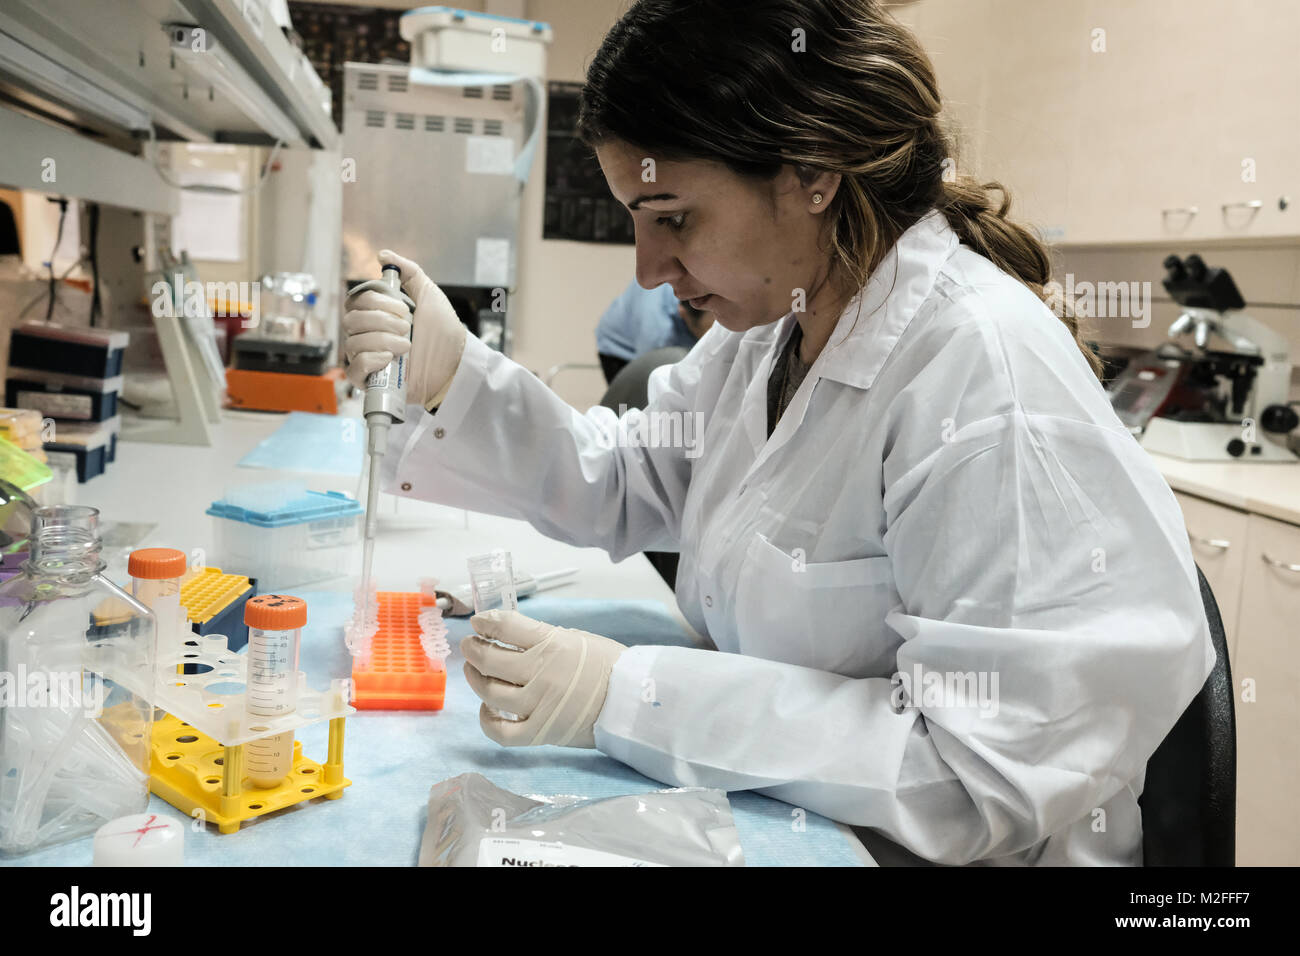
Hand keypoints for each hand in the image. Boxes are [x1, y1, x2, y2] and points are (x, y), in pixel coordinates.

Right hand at [342, 250, 467, 406]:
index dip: (377, 303)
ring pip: (353, 343)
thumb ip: (409, 272)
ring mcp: (368, 358)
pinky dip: (369, 361)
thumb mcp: (429, 294)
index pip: (357, 302)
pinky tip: (389, 359)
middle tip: (407, 328)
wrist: (456, 363)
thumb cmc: (443, 331)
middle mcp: (369, 335)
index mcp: (377, 314)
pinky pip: (353, 370)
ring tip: (407, 346)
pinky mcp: (371, 381)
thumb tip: (383, 255)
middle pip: (351, 321)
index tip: (403, 308)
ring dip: (382, 341)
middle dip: (381, 322)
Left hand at [461, 610, 626, 747]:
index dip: (486, 622)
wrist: (630, 702)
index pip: (506, 627)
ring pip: (490, 693)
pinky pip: (501, 732)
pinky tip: (486, 708)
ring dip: (475, 679)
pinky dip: (487, 720)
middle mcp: (541, 673)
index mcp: (552, 644)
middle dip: (473, 649)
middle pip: (490, 659)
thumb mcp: (575, 638)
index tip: (479, 622)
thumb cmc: (606, 665)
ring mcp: (538, 705)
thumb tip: (508, 637)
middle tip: (470, 645)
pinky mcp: (539, 733)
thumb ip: (542, 638)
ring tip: (473, 671)